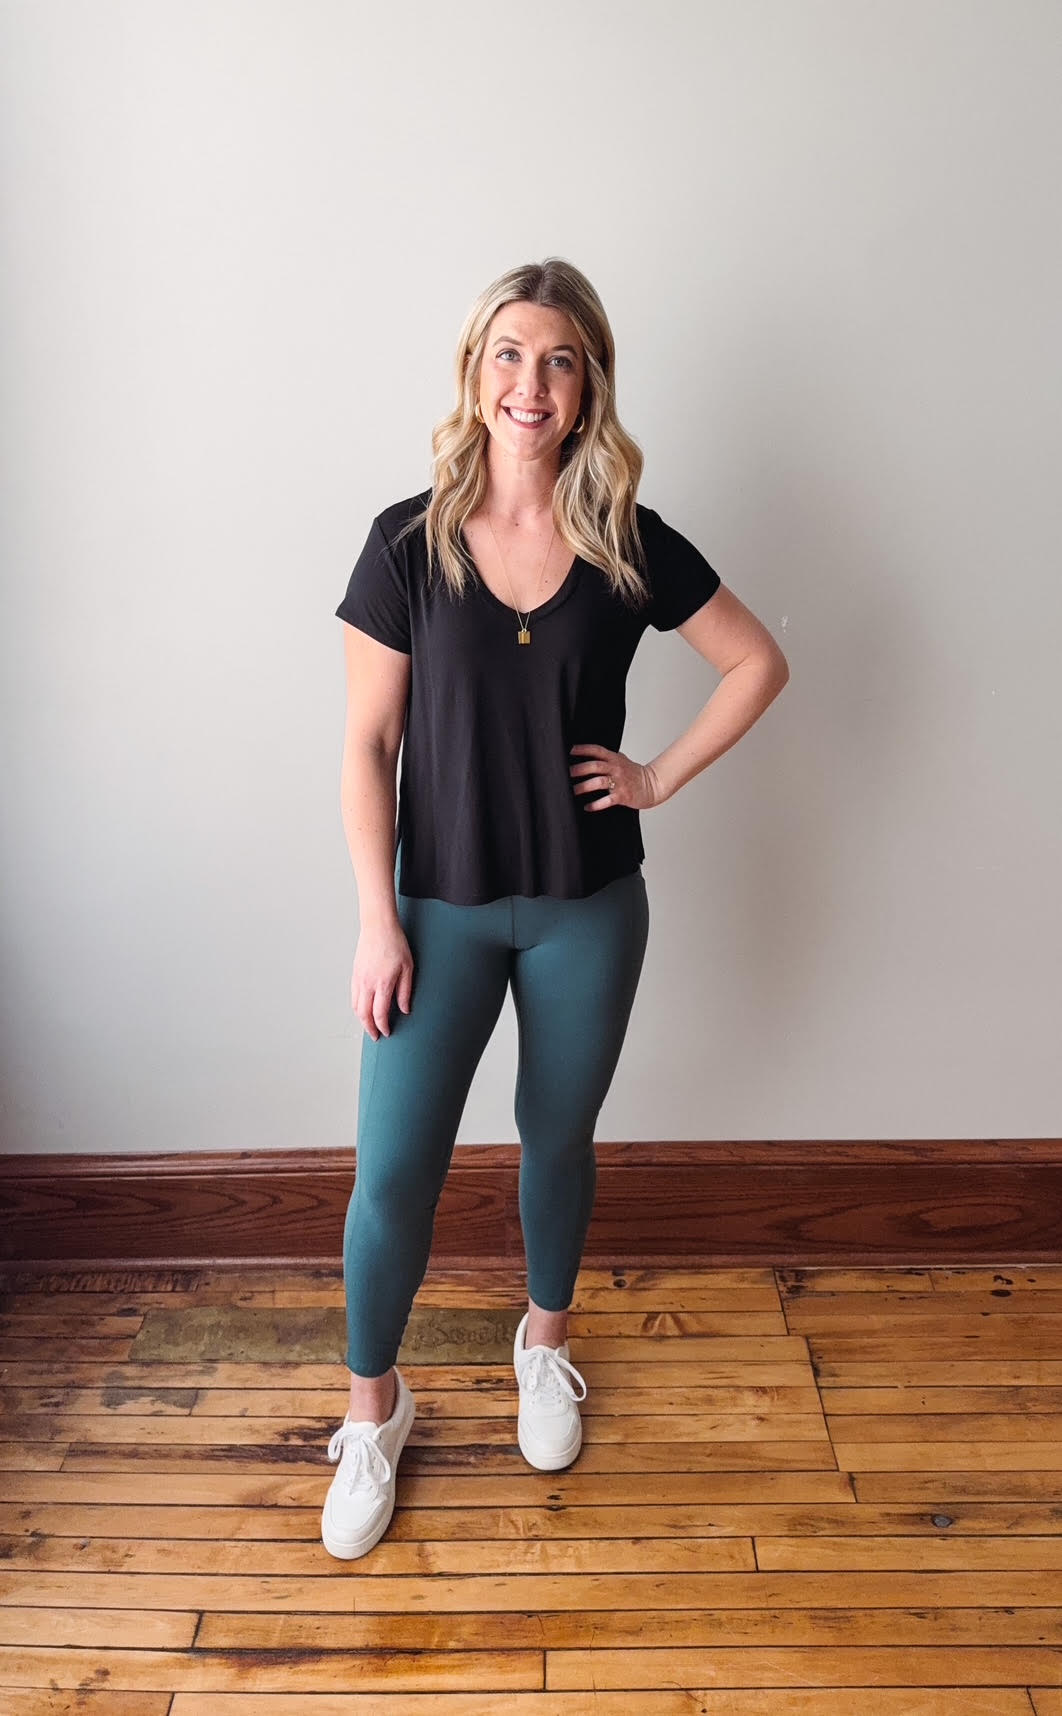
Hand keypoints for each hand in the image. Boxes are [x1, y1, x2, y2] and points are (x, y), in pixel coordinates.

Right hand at [351, 923, 413, 1040]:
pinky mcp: (355, 973)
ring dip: (361, 1019)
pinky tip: (363, 1008)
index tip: (386, 1032)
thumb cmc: (395, 944)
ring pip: (356, 1006)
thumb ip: (405, 991)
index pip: (379, 1014)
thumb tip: (404, 1009)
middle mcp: (367, 984)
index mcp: (382, 984)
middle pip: (363, 1014)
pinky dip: (357, 1007)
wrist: (378, 927)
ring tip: (369, 1026)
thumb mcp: (408, 968)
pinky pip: (353, 996)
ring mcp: (358, 979)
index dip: (382, 1026)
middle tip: (375, 1036)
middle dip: (369, 1028)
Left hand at [568, 743, 666, 811]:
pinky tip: (587, 807)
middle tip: (566, 774)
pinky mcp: (623, 795)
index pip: (597, 750)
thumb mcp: (623, 760)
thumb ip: (609, 757)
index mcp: (615, 759)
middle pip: (595, 766)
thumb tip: (592, 753)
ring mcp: (619, 782)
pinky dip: (596, 804)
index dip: (583, 749)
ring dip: (584, 787)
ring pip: (598, 782)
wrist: (653, 785)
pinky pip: (607, 800)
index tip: (570, 750)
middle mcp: (616, 769)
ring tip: (573, 791)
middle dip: (579, 769)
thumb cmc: (636, 774)